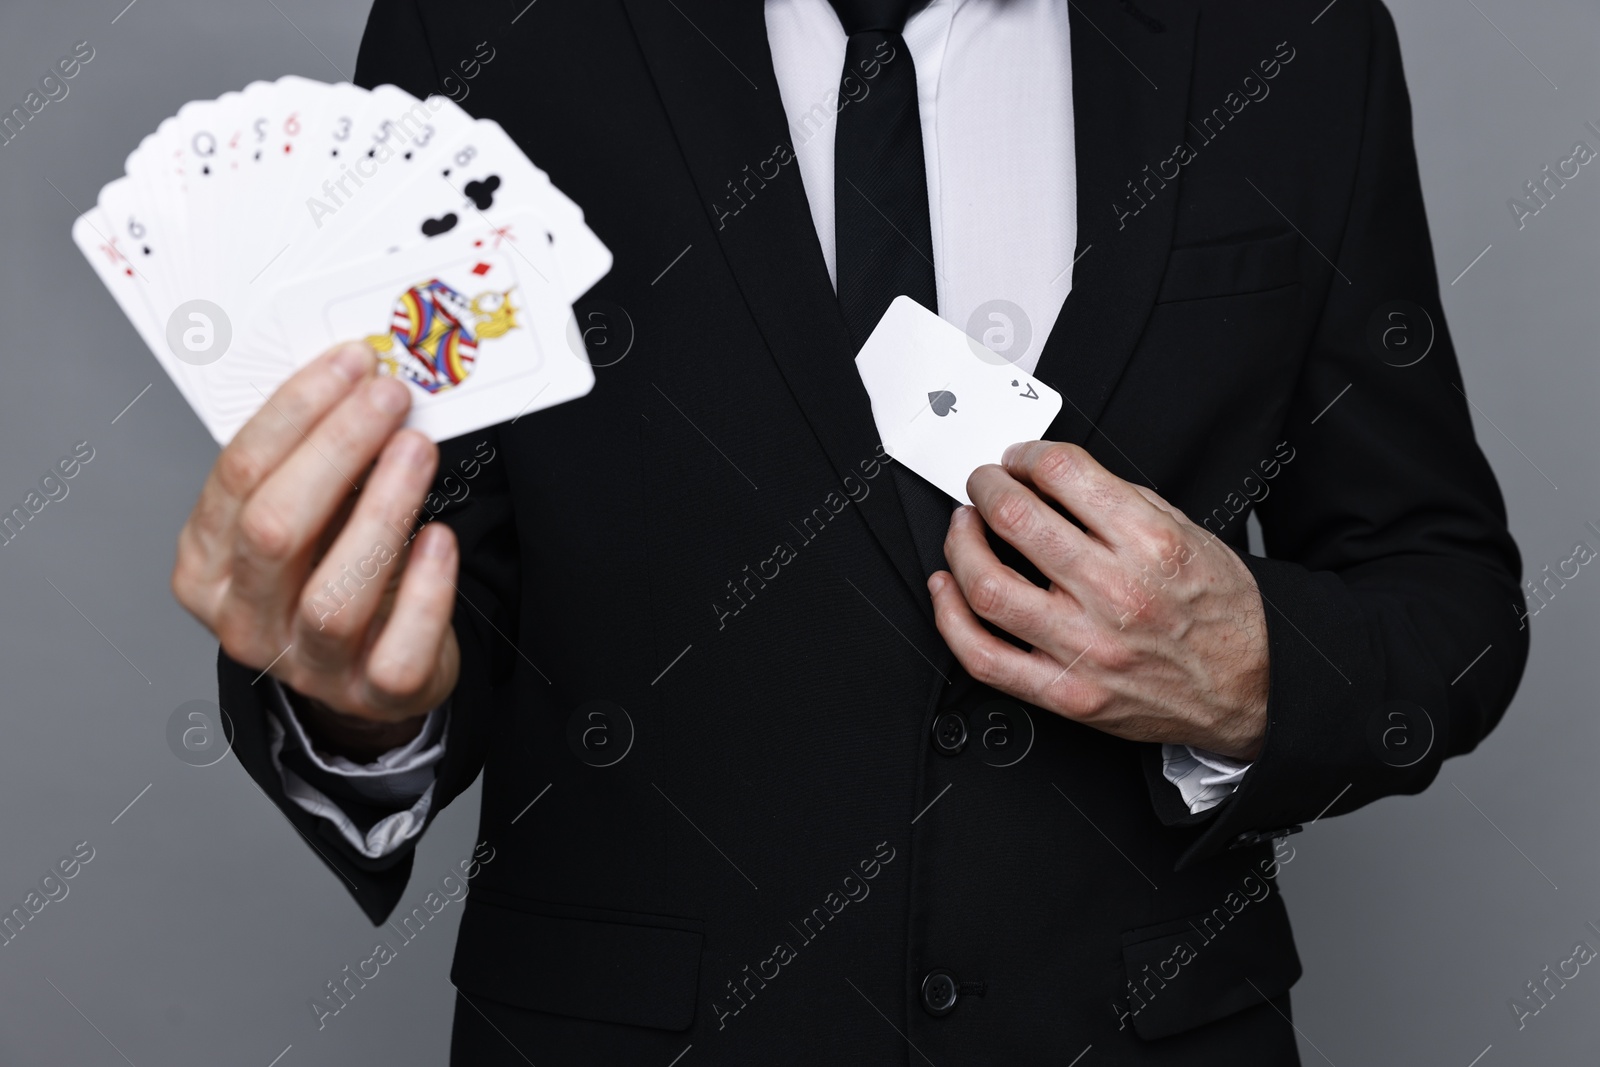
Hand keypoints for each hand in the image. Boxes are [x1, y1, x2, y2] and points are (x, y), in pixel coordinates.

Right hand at [172, 342, 459, 737]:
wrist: (368, 668)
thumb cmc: (331, 569)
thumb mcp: (303, 515)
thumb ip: (315, 461)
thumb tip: (362, 381)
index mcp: (204, 564)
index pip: (238, 475)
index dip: (296, 411)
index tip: (350, 362)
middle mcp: (242, 620)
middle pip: (275, 529)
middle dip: (336, 449)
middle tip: (389, 396)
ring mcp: (305, 666)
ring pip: (333, 595)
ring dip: (381, 510)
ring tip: (418, 449)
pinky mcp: (372, 694)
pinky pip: (397, 650)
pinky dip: (425, 591)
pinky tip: (441, 538)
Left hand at [928, 441, 1269, 759]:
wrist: (1253, 688)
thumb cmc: (1220, 612)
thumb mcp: (1188, 533)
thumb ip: (1119, 501)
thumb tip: (1049, 477)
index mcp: (1151, 544)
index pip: (1061, 473)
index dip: (1027, 454)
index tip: (1020, 459)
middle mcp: (1117, 594)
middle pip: (1015, 520)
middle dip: (986, 488)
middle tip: (984, 484)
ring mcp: (1087, 649)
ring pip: (987, 586)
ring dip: (960, 543)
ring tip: (963, 526)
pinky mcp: (1067, 694)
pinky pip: (985, 657)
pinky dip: (950, 618)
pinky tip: (946, 588)